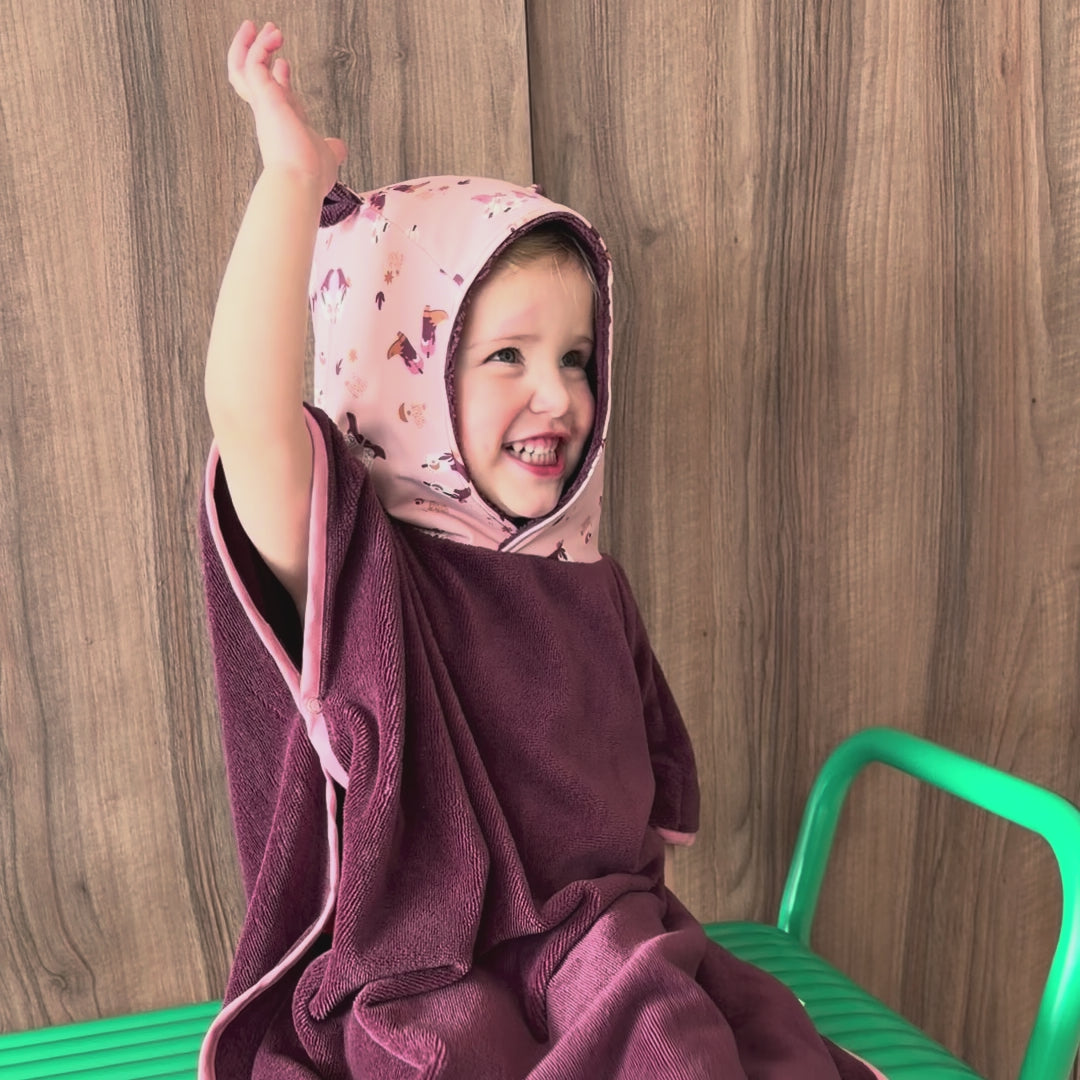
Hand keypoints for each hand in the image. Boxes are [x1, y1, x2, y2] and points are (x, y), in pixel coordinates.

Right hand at [227, 20, 346, 194]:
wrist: (301, 181)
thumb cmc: (310, 174)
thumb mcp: (327, 156)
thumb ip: (332, 148)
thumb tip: (340, 148)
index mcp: (282, 124)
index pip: (276, 95)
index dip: (279, 78)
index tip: (284, 63)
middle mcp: (269, 114)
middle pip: (250, 79)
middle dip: (256, 54)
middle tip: (264, 34)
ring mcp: (264, 105)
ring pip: (242, 68)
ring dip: (251, 44)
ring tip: (264, 26)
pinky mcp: (264, 96)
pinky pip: (254, 62)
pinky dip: (261, 46)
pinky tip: (274, 35)